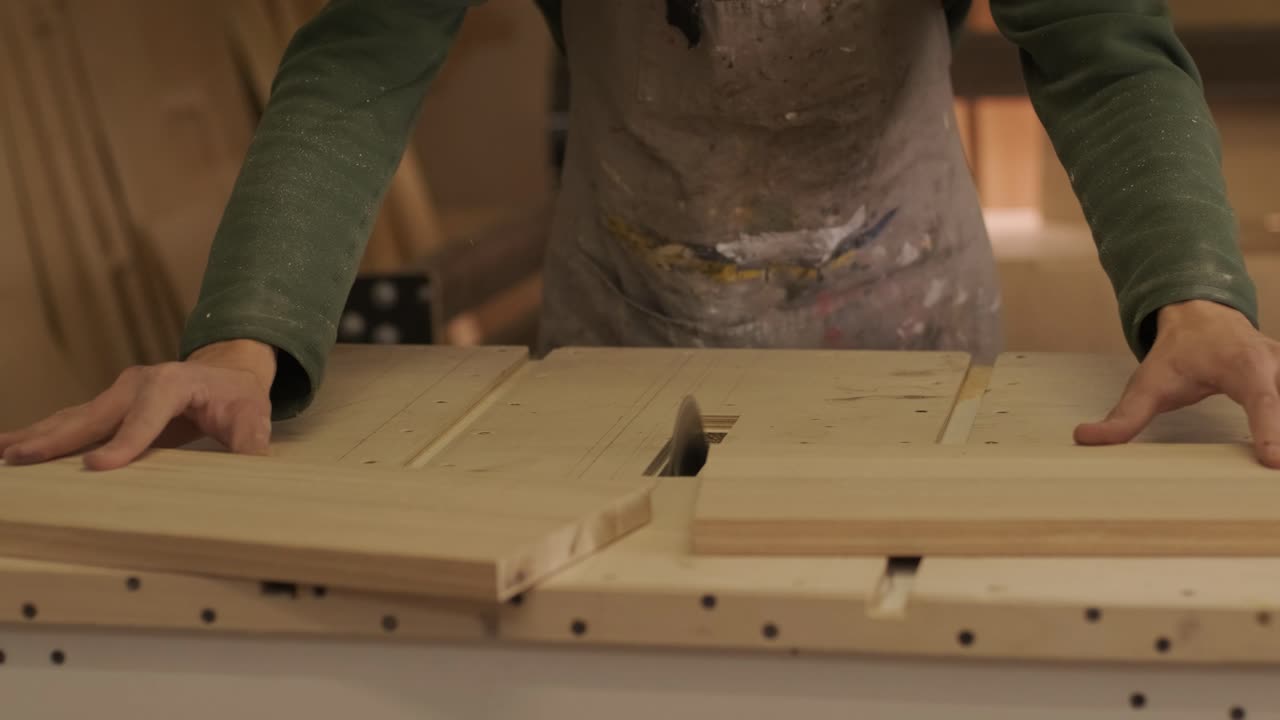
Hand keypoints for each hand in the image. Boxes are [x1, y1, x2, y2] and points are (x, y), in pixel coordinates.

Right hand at [0, 339, 276, 469]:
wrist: (227, 373)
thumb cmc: (238, 397)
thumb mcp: (254, 415)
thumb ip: (251, 439)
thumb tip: (253, 463)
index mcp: (171, 383)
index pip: (145, 416)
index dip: (124, 442)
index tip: (97, 467)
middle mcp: (136, 384)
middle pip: (93, 415)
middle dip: (57, 439)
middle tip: (20, 458)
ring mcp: (117, 395)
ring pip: (72, 419)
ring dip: (36, 437)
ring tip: (2, 454)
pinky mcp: (108, 408)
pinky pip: (71, 424)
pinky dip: (41, 436)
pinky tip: (9, 449)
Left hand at [1075, 300, 1279, 466]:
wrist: (1204, 318)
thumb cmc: (1178, 353)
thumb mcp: (1148, 384)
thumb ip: (1122, 416)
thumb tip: (1084, 438)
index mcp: (1242, 366)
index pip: (1260, 401)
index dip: (1269, 430)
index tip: (1273, 461)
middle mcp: (1274, 365)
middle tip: (1275, 465)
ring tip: (1273, 464)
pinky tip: (1277, 454)